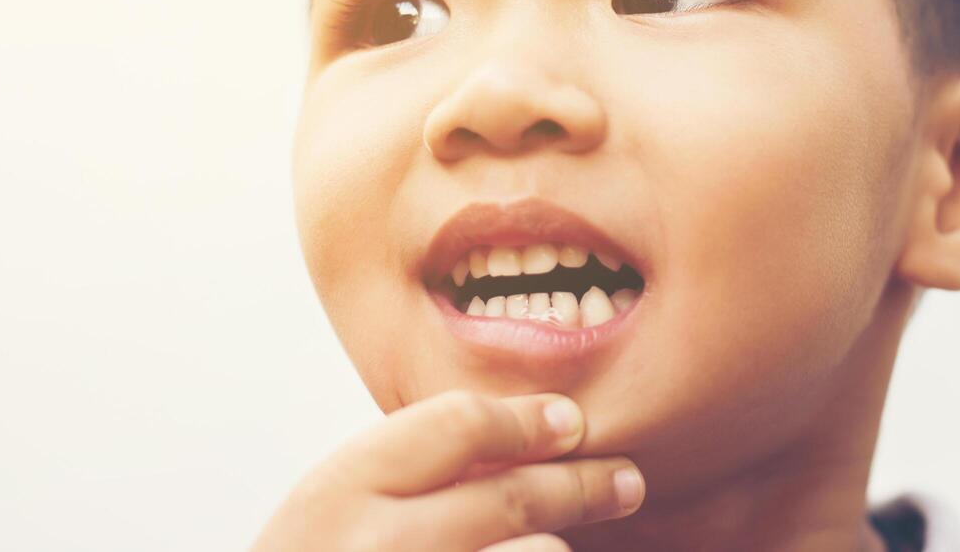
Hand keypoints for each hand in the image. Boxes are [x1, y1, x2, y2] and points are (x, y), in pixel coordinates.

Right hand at [249, 389, 643, 550]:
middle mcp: (369, 548)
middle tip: (628, 481)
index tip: (572, 422)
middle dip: (583, 485)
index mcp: (337, 494)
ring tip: (560, 549)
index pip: (458, 426)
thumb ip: (409, 477)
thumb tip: (531, 436)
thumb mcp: (331, 516)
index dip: (528, 420)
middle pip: (511, 499)